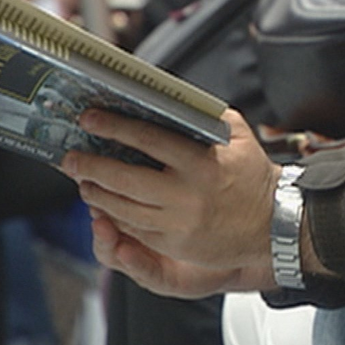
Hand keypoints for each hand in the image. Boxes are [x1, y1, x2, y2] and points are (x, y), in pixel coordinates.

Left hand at [62, 108, 279, 297]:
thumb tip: (175, 100)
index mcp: (200, 163)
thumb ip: (207, 118)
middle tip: (71, 157)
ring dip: (97, 193)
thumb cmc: (253, 176)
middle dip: (91, 165)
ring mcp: (179, 222)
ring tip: (83, 181)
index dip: (114, 127)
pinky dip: (116, 216)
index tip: (90, 119)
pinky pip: (136, 229)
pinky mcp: (176, 243)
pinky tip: (105, 205)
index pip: (147, 140)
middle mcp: (186, 194)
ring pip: (123, 208)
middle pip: (124, 178)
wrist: (274, 224)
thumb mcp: (239, 137)